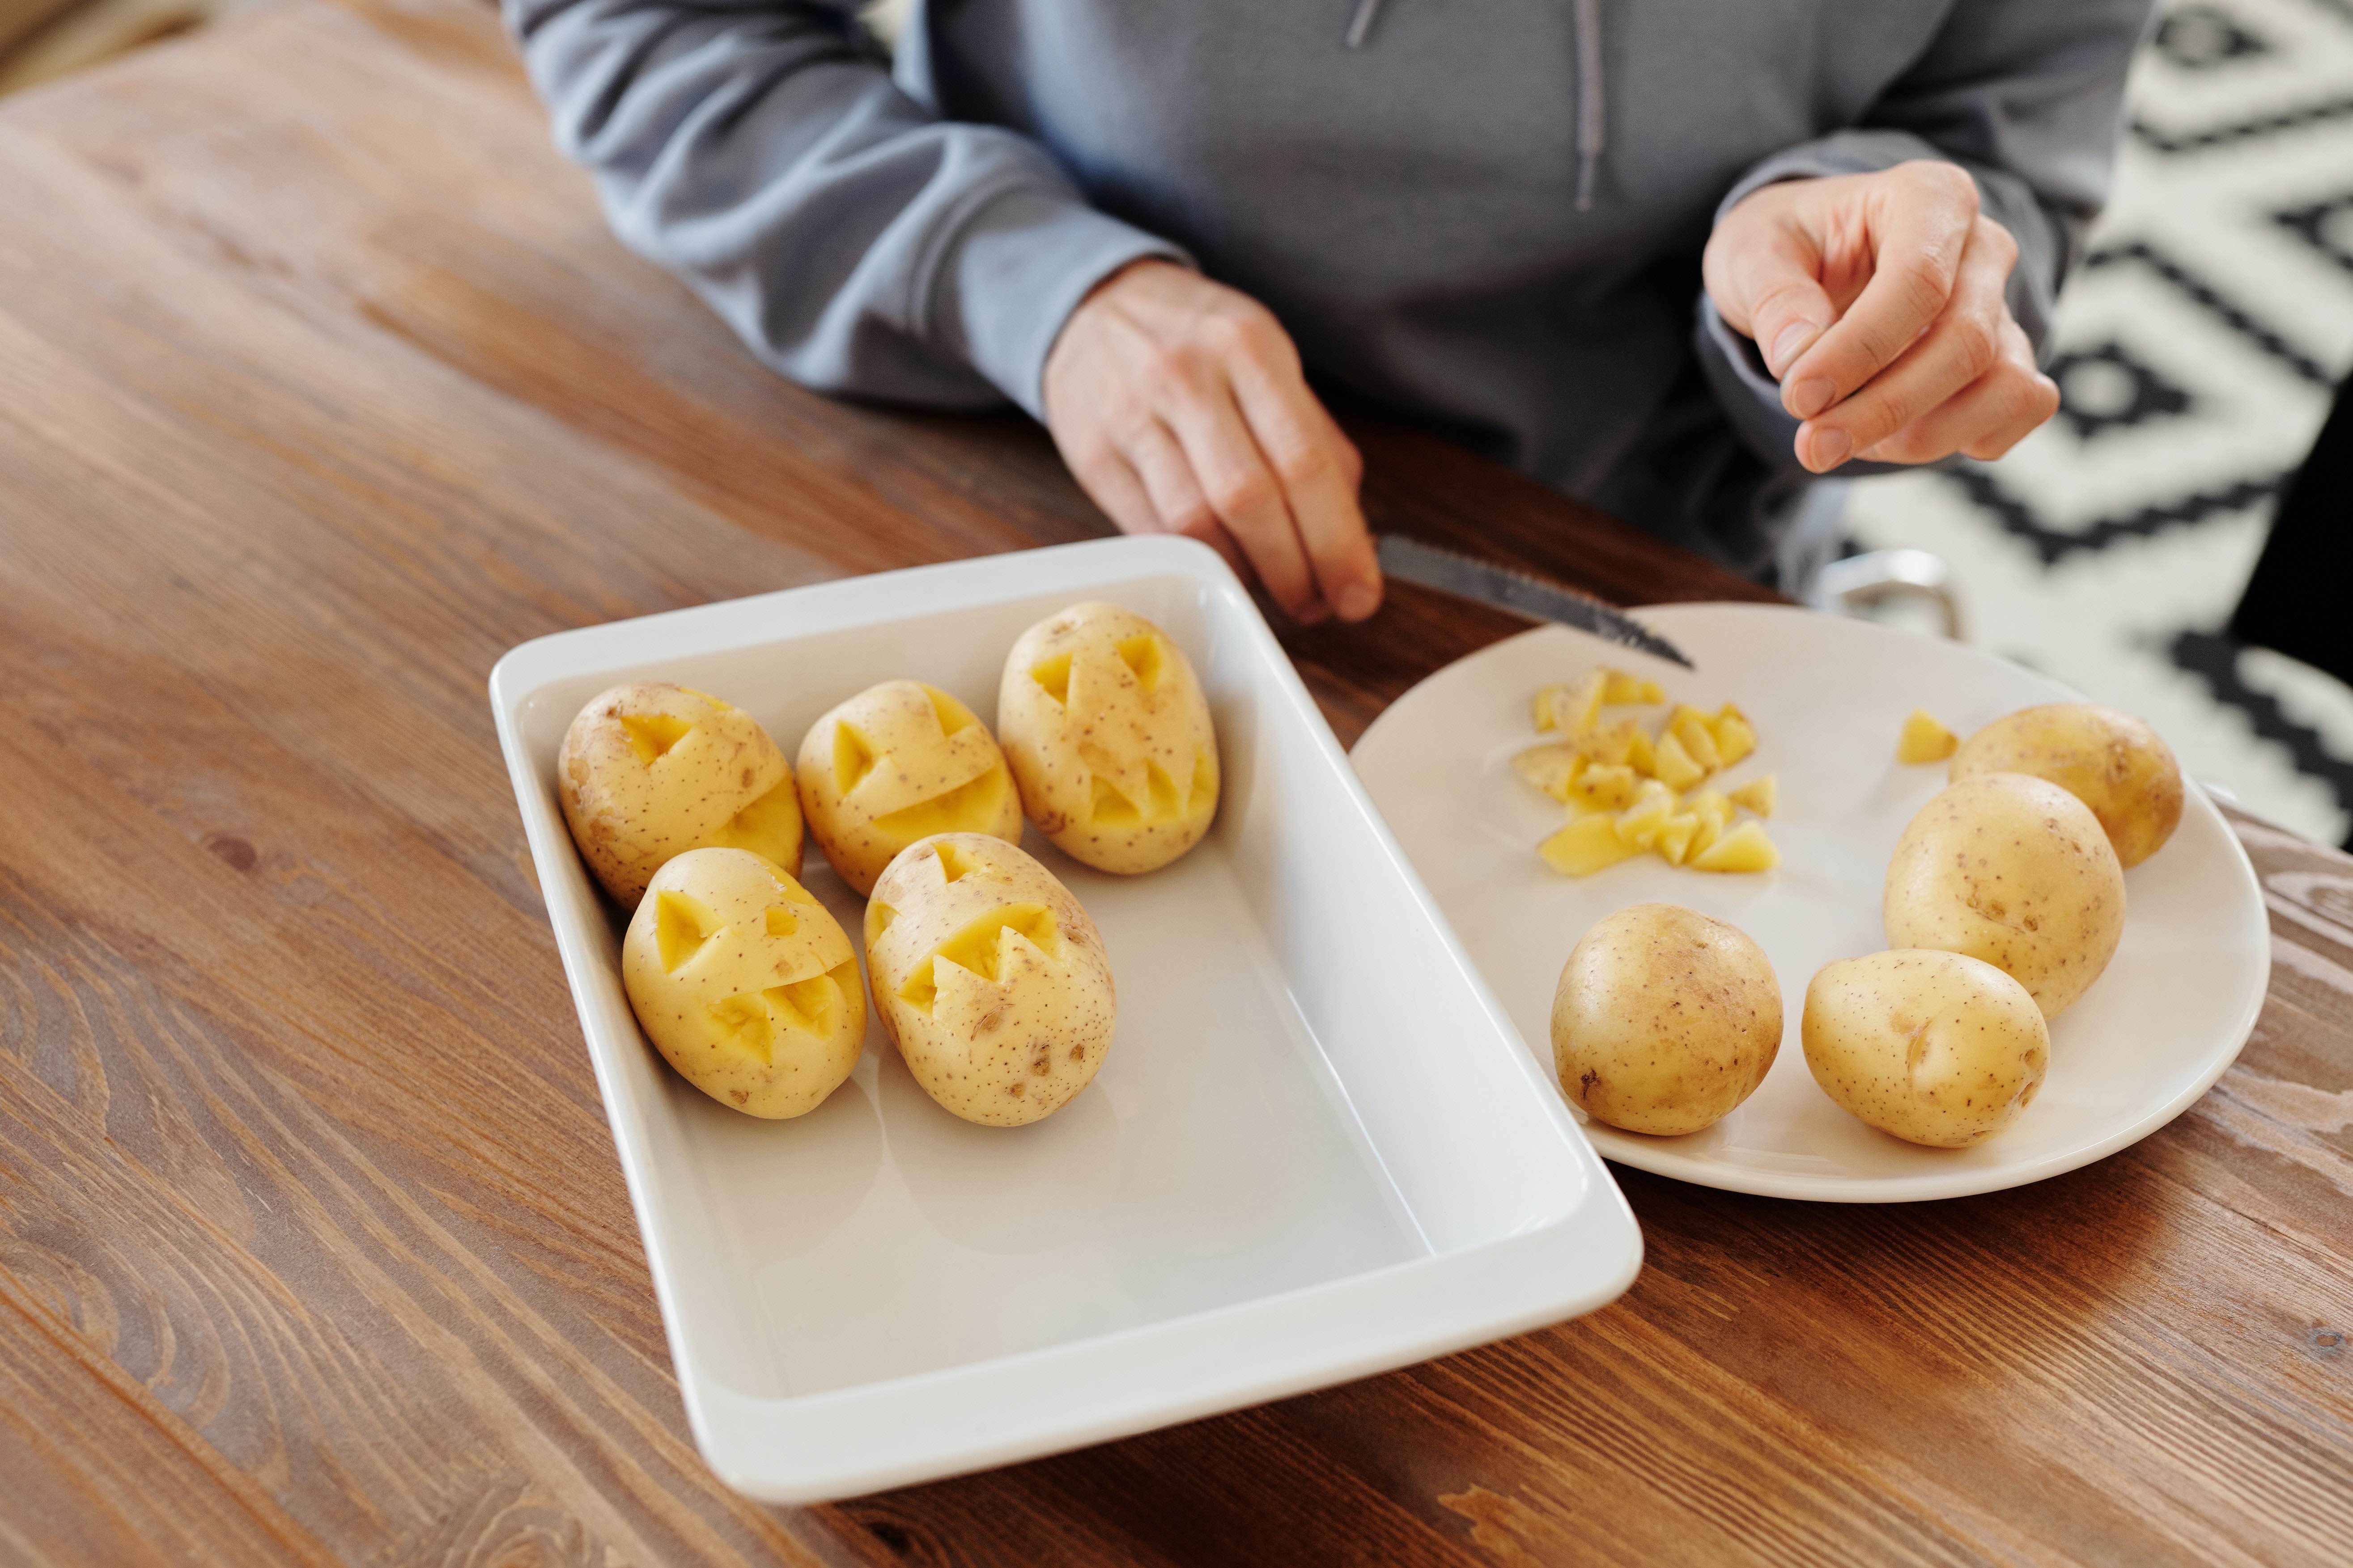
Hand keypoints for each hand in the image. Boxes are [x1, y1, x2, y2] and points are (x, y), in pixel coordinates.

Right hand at [1042, 259, 1381, 621]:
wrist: (1096, 306)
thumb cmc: (1199, 342)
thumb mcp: (1267, 360)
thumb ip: (1315, 440)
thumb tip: (1352, 539)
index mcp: (1249, 348)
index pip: (1305, 462)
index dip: (1337, 542)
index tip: (1359, 594)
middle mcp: (1186, 377)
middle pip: (1250, 501)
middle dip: (1295, 571)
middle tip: (1317, 604)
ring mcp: (1131, 417)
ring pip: (1195, 525)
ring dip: (1244, 575)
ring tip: (1271, 588)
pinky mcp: (1092, 456)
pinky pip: (1151, 531)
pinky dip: (1195, 561)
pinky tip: (1220, 566)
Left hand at [1704, 160, 2059, 472]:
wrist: (1811, 262)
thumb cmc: (1786, 248)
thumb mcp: (1751, 253)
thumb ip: (1774, 300)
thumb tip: (1799, 358)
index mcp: (1929, 197)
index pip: (1918, 282)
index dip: (1860, 352)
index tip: (1800, 398)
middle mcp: (1983, 248)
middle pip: (1965, 342)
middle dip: (1885, 409)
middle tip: (1813, 447)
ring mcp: (2003, 306)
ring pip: (2004, 384)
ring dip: (1922, 435)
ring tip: (1843, 440)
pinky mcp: (2008, 358)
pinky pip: (2020, 409)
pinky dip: (1962, 440)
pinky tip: (1891, 440)